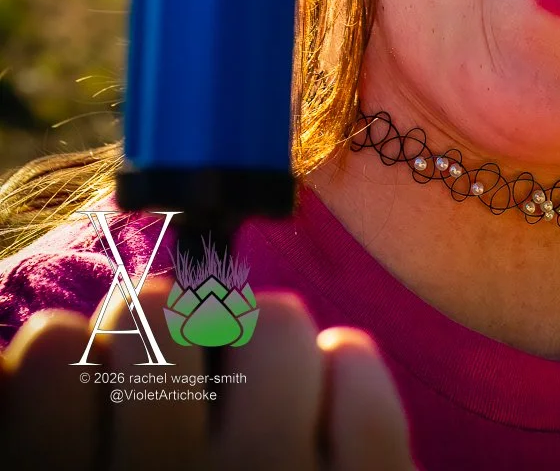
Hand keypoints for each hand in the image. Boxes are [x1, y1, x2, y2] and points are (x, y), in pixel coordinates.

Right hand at [0, 276, 416, 469]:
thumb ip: (41, 415)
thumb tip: (29, 346)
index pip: (46, 352)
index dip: (68, 357)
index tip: (88, 389)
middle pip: (159, 313)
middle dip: (169, 331)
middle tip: (179, 383)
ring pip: (270, 319)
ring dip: (262, 342)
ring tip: (255, 398)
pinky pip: (354, 366)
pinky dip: (346, 377)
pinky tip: (324, 418)